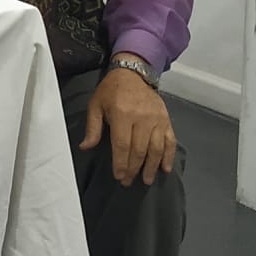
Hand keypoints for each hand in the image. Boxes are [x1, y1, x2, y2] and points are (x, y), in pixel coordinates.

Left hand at [80, 58, 177, 185]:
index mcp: (122, 114)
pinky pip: (170, 141)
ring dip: (151, 167)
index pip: (122, 145)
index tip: (119, 177)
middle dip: (134, 169)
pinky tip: (165, 169)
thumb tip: (85, 147)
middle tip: (128, 182)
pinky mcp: (166, 120)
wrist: (133, 73)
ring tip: (146, 180)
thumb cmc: (111, 90)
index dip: (121, 163)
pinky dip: (169, 156)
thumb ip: (92, 127)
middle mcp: (142, 118)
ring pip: (156, 148)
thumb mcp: (95, 105)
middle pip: (139, 150)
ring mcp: (157, 119)